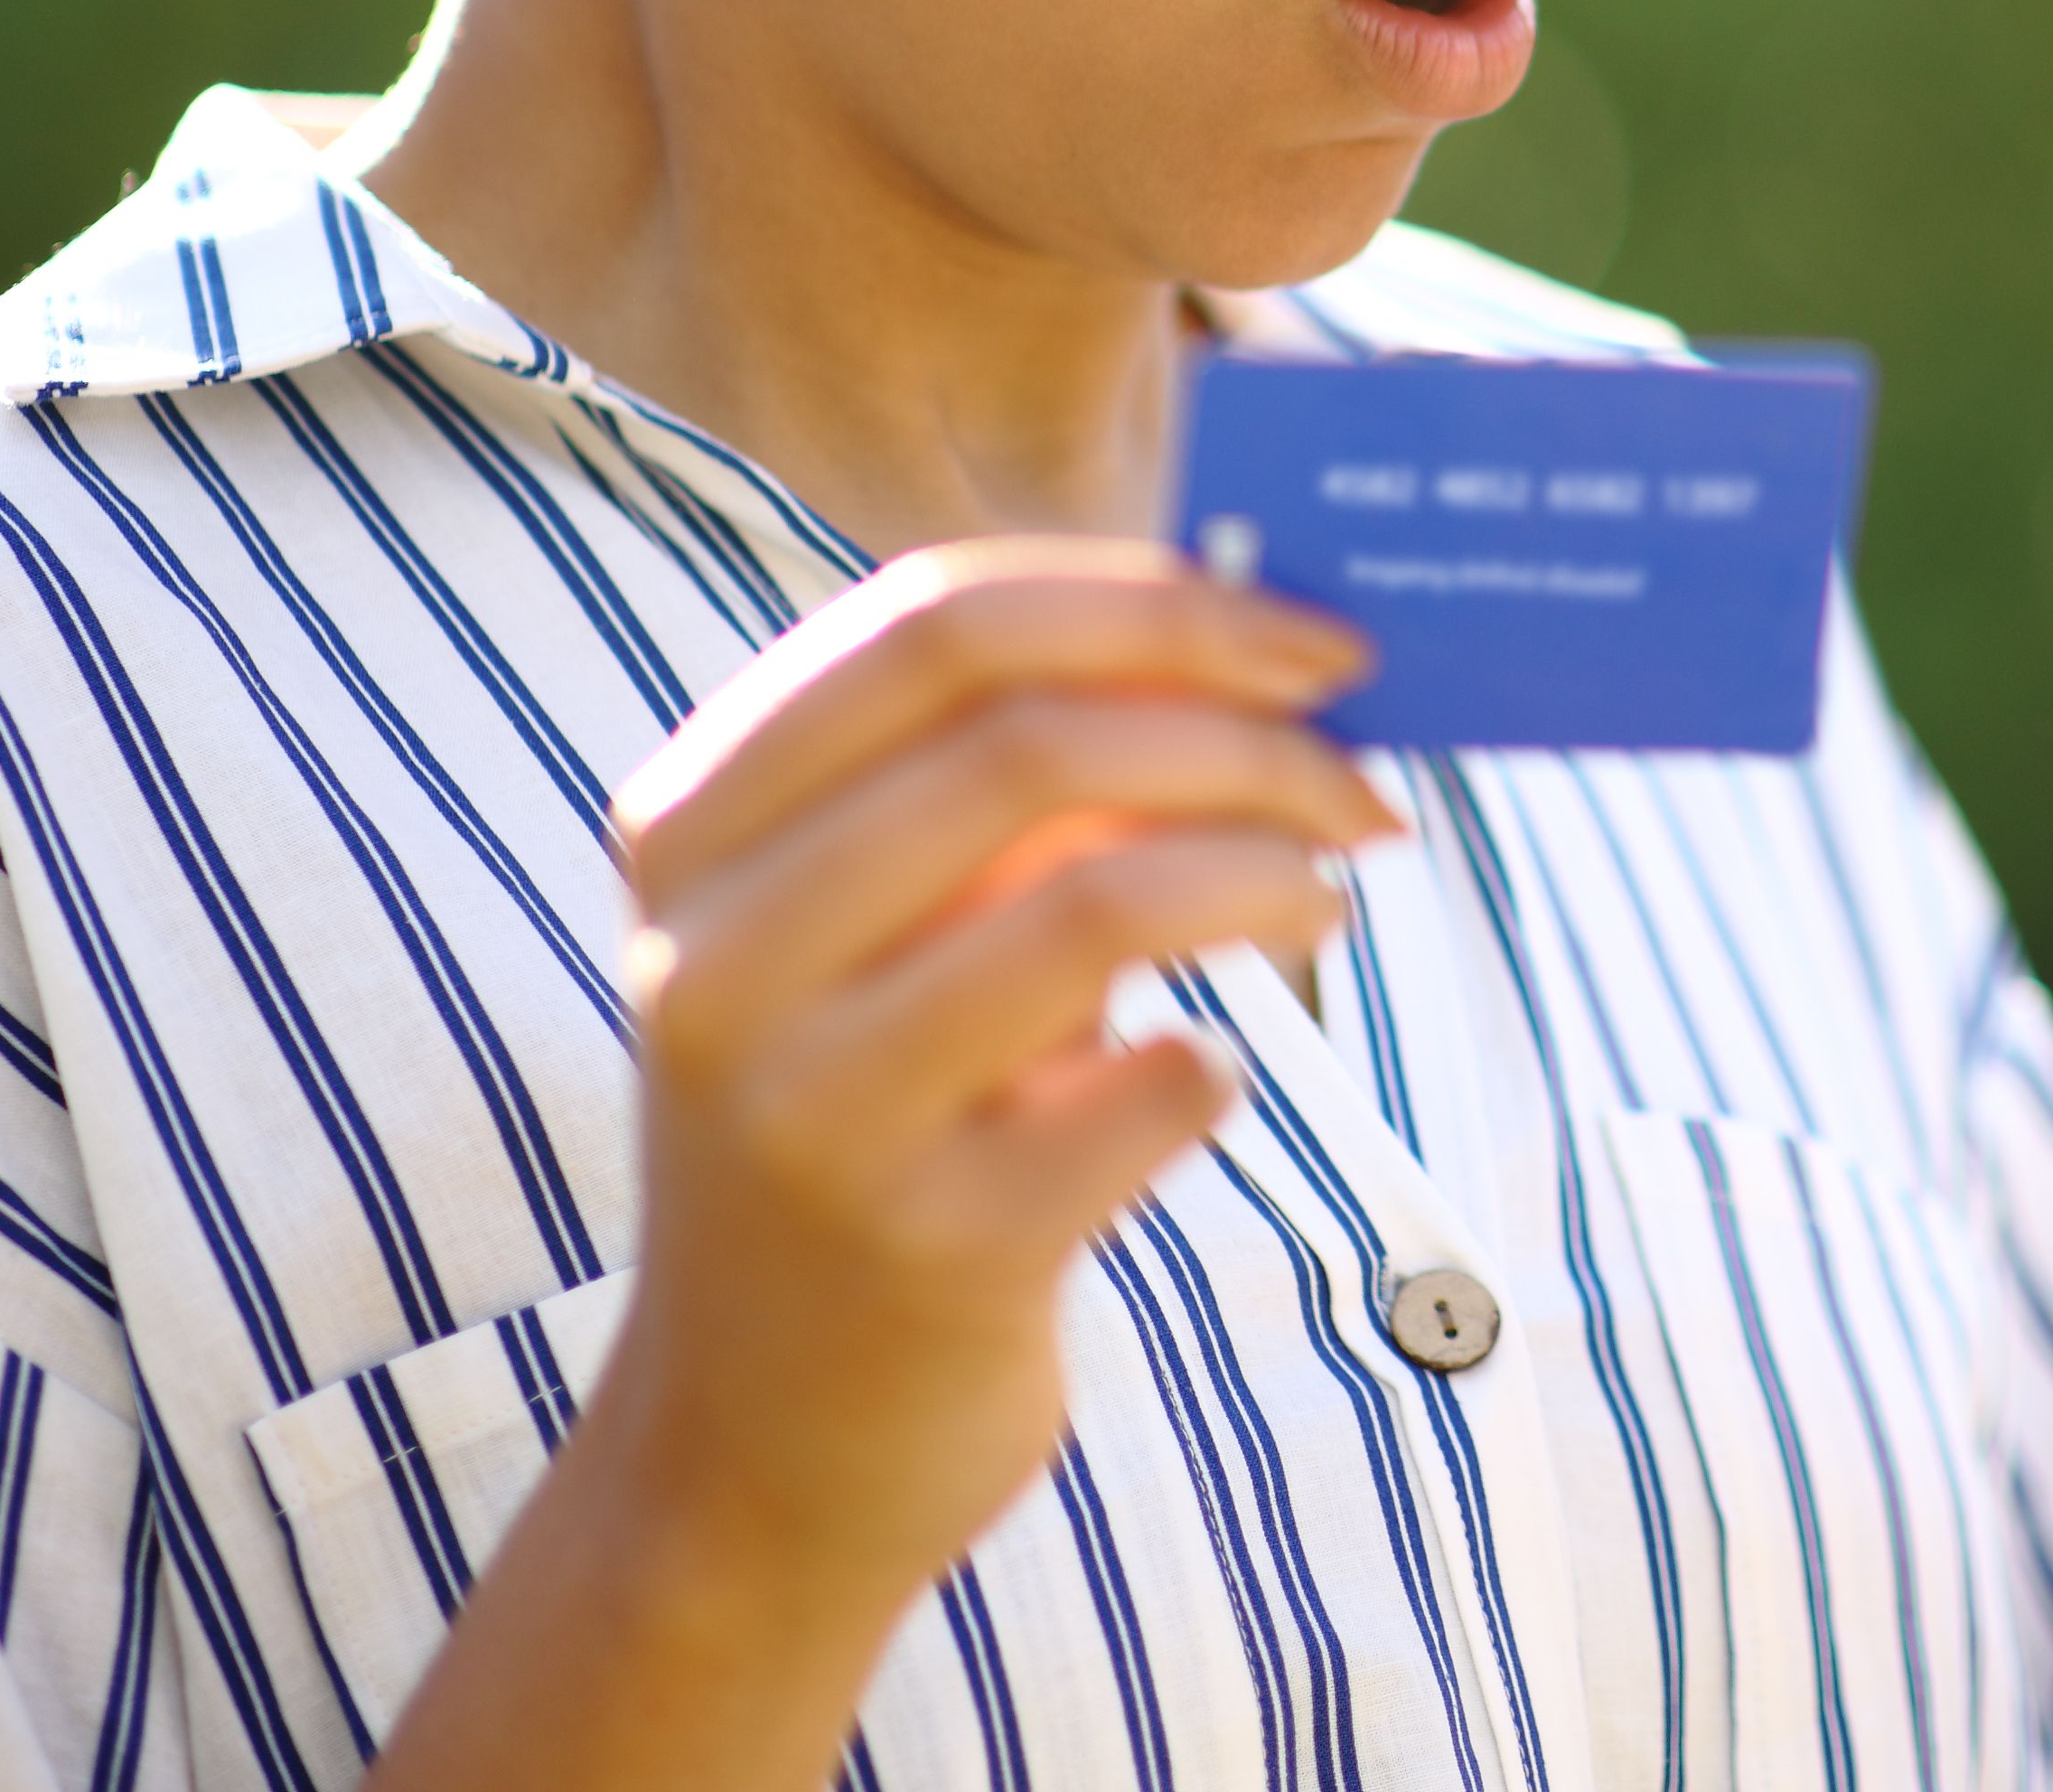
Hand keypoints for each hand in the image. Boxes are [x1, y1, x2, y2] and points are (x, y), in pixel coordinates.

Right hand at [593, 538, 1398, 1610]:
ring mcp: (810, 1116)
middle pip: (1027, 739)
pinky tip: (1206, 1077)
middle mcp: (715, 963)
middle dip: (1242, 732)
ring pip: (1098, 899)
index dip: (1151, 602)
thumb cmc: (866, 1125)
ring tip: (1329, 897)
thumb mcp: (870, 931)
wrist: (763, 1450)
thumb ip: (996, 782)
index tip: (1308, 639)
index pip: (934, 625)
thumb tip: (1253, 646)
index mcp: (691, 832)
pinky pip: (1150, 1091)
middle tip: (1360, 774)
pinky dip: (1218, 1062)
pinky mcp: (927, 1253)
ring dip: (1265, 873)